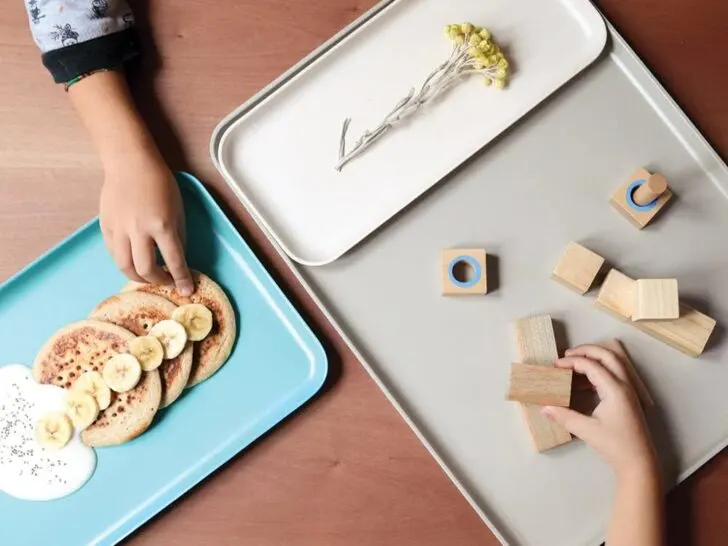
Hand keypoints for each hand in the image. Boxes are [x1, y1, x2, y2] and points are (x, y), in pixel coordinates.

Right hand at [99, 151, 193, 294]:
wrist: (130, 163)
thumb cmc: (160, 183)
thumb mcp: (178, 210)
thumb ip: (178, 236)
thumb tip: (178, 260)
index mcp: (162, 225)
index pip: (174, 261)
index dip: (181, 279)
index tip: (186, 290)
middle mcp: (139, 230)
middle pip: (146, 270)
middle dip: (159, 281)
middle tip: (166, 281)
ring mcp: (119, 229)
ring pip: (125, 266)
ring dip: (138, 277)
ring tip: (148, 277)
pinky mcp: (106, 226)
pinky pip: (113, 253)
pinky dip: (124, 262)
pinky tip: (133, 261)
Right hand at [541, 345, 656, 477]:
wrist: (639, 463)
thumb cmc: (615, 446)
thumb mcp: (587, 431)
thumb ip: (564, 416)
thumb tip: (544, 407)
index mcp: (615, 390)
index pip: (592, 365)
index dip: (572, 362)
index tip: (556, 365)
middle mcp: (624, 385)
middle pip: (608, 355)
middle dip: (587, 350)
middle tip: (566, 355)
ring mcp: (629, 391)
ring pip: (614, 363)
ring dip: (595, 358)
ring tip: (574, 364)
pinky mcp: (628, 398)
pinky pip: (615, 375)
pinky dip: (599, 371)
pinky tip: (584, 384)